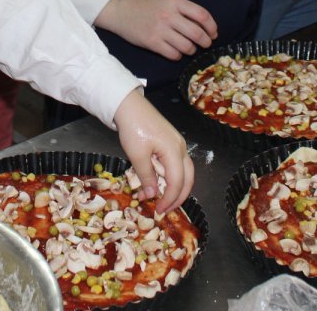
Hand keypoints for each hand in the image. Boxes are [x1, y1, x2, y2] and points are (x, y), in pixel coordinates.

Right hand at [95, 0, 216, 59]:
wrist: (120, 10)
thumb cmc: (146, 5)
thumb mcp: (167, 0)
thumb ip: (184, 11)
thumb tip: (205, 28)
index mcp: (175, 1)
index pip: (202, 15)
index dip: (212, 27)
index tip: (213, 33)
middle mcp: (169, 15)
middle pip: (197, 33)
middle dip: (205, 42)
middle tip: (205, 44)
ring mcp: (160, 30)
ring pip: (187, 47)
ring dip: (191, 50)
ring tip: (188, 47)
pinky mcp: (152, 43)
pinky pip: (174, 54)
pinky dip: (178, 55)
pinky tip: (175, 51)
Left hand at [113, 89, 193, 214]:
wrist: (129, 105)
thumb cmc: (133, 128)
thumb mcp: (137, 155)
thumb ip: (147, 176)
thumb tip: (154, 195)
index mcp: (174, 151)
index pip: (177, 182)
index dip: (170, 199)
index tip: (159, 210)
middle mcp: (181, 148)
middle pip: (188, 178)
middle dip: (178, 196)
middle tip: (165, 209)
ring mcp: (177, 143)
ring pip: (184, 171)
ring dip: (175, 187)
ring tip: (162, 198)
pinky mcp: (170, 141)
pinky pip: (176, 163)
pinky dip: (170, 176)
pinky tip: (158, 181)